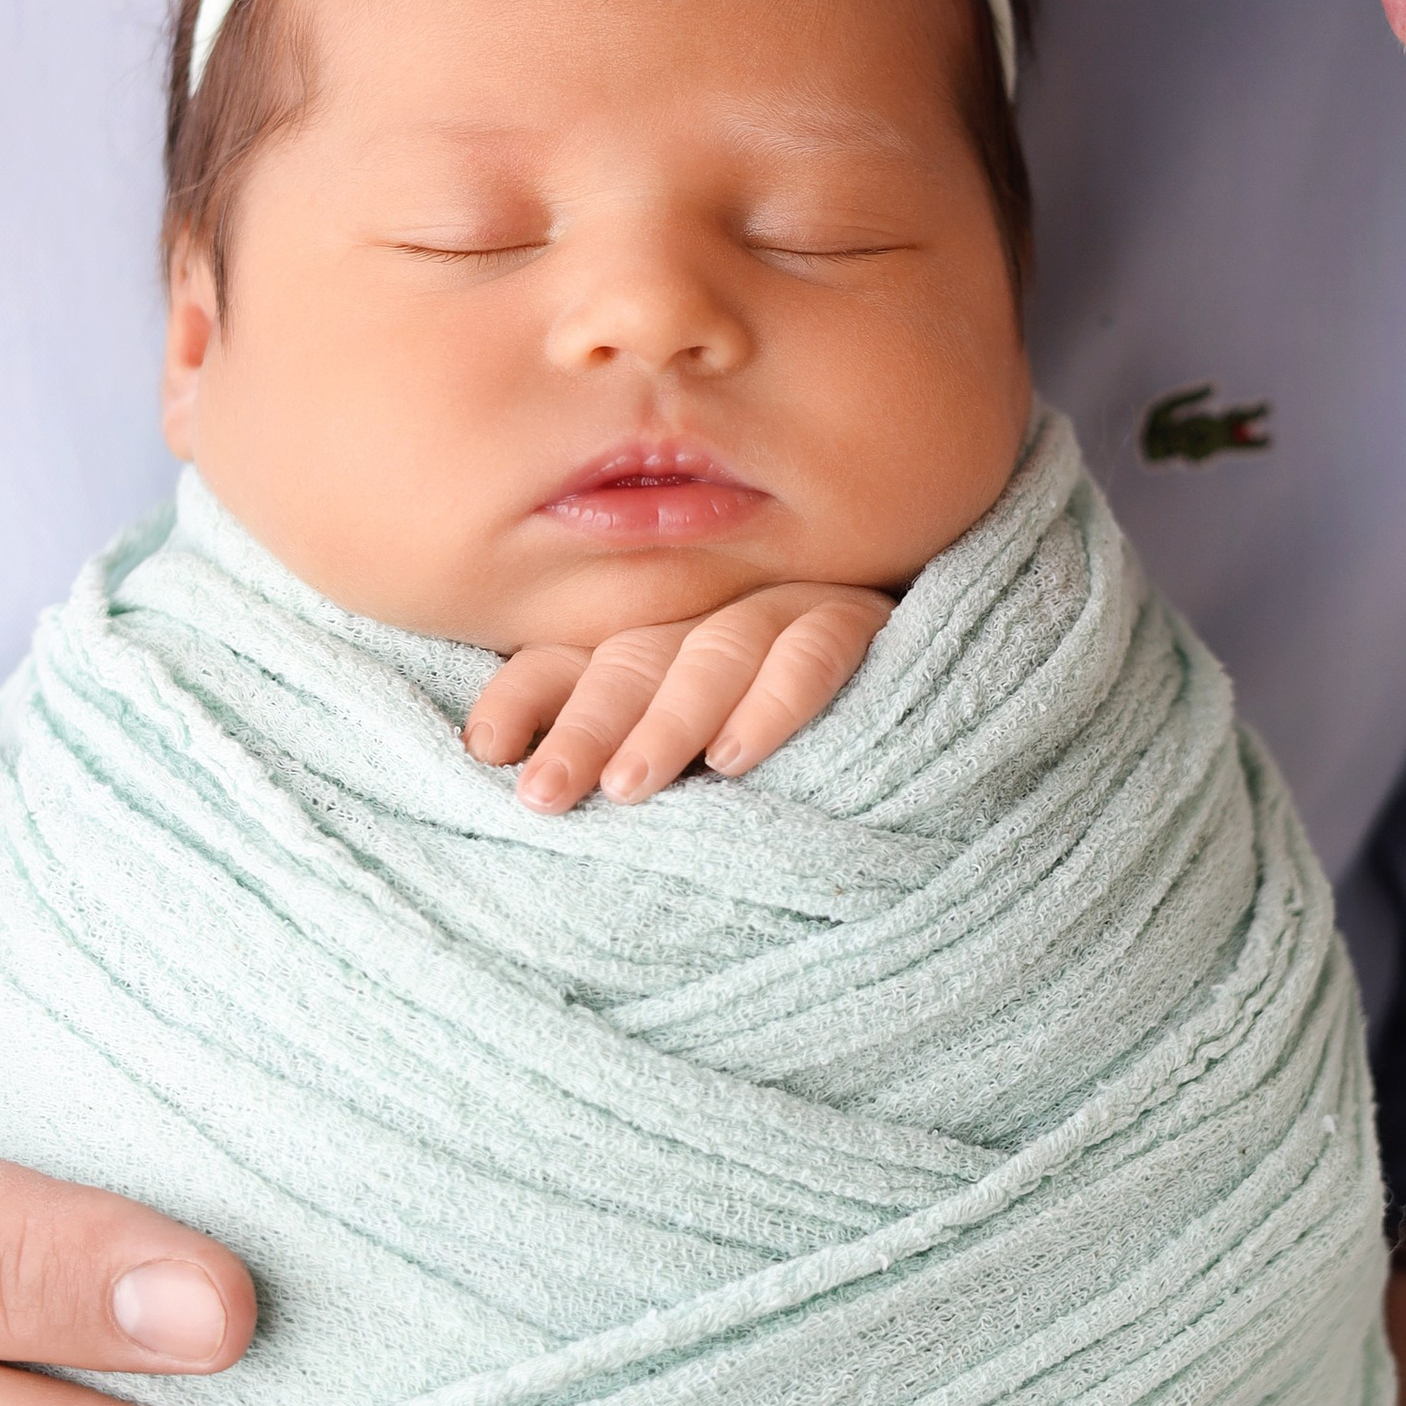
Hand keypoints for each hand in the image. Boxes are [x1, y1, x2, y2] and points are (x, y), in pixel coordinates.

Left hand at [464, 587, 894, 812]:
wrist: (919, 698)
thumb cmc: (781, 739)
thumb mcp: (690, 752)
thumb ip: (618, 757)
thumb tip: (519, 797)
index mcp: (649, 643)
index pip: (570, 657)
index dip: (524, 696)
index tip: (486, 749)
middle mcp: (705, 617)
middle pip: (632, 658)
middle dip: (585, 726)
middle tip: (545, 794)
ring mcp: (782, 609)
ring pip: (712, 652)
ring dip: (668, 720)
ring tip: (629, 788)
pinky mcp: (857, 622)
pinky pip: (813, 653)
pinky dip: (773, 701)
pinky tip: (738, 754)